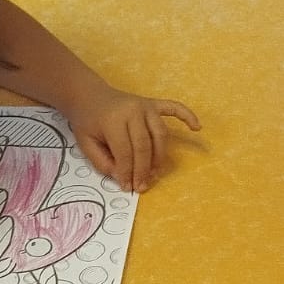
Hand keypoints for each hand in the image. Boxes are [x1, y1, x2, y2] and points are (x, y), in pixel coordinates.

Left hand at [64, 82, 199, 191]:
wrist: (89, 95)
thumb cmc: (87, 121)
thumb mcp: (85, 144)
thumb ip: (102, 162)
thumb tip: (123, 176)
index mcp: (114, 121)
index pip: (126, 152)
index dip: (128, 172)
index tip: (128, 187)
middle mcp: (134, 111)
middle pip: (145, 146)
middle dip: (144, 170)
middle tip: (142, 186)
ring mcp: (146, 106)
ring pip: (160, 134)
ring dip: (160, 156)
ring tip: (156, 173)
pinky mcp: (153, 103)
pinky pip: (174, 108)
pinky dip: (187, 116)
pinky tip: (197, 128)